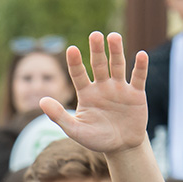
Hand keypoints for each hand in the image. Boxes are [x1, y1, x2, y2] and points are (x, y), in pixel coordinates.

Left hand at [42, 32, 147, 154]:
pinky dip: (140, 67)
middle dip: (96, 50)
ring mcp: (119, 88)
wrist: (121, 146)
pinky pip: (138, 78)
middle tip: (94, 35)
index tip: (71, 49)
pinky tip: (141, 55)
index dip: (75, 63)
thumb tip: (41, 101)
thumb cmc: (96, 138)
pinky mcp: (136, 93)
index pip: (78, 74)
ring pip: (117, 66)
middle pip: (98, 64)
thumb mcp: (75, 130)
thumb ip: (59, 116)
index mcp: (86, 93)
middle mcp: (102, 86)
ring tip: (113, 36)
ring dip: (116, 51)